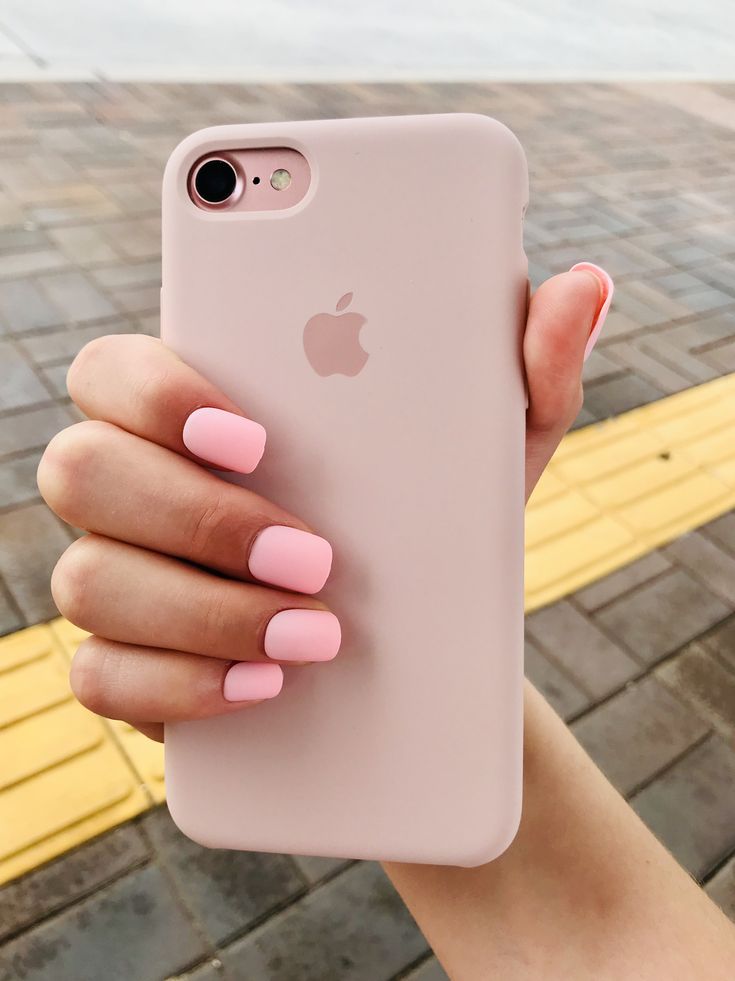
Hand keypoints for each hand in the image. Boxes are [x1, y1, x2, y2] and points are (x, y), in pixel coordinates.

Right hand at [38, 264, 609, 740]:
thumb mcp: (494, 439)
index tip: (254, 433)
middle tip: (313, 555)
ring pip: (87, 583)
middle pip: (83, 470)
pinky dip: (178, 687)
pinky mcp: (132, 666)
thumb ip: (527, 363)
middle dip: (196, 518)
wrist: (426, 642)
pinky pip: (99, 679)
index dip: (158, 391)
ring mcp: (123, 575)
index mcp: (201, 402)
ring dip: (200, 613)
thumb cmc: (439, 512)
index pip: (116, 365)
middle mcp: (137, 481)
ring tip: (315, 634)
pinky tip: (266, 685)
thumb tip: (584, 285)